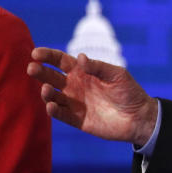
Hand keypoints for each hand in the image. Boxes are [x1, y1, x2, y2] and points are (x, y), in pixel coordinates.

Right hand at [27, 48, 158, 146]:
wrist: (139, 116)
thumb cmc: (129, 92)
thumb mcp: (117, 75)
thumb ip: (98, 67)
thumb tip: (80, 57)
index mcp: (83, 72)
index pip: (60, 61)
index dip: (47, 56)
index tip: (35, 54)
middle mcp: (74, 86)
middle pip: (51, 77)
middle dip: (40, 72)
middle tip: (32, 69)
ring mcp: (74, 103)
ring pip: (53, 96)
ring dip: (46, 92)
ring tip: (47, 89)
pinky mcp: (77, 119)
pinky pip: (61, 114)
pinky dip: (53, 110)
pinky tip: (50, 105)